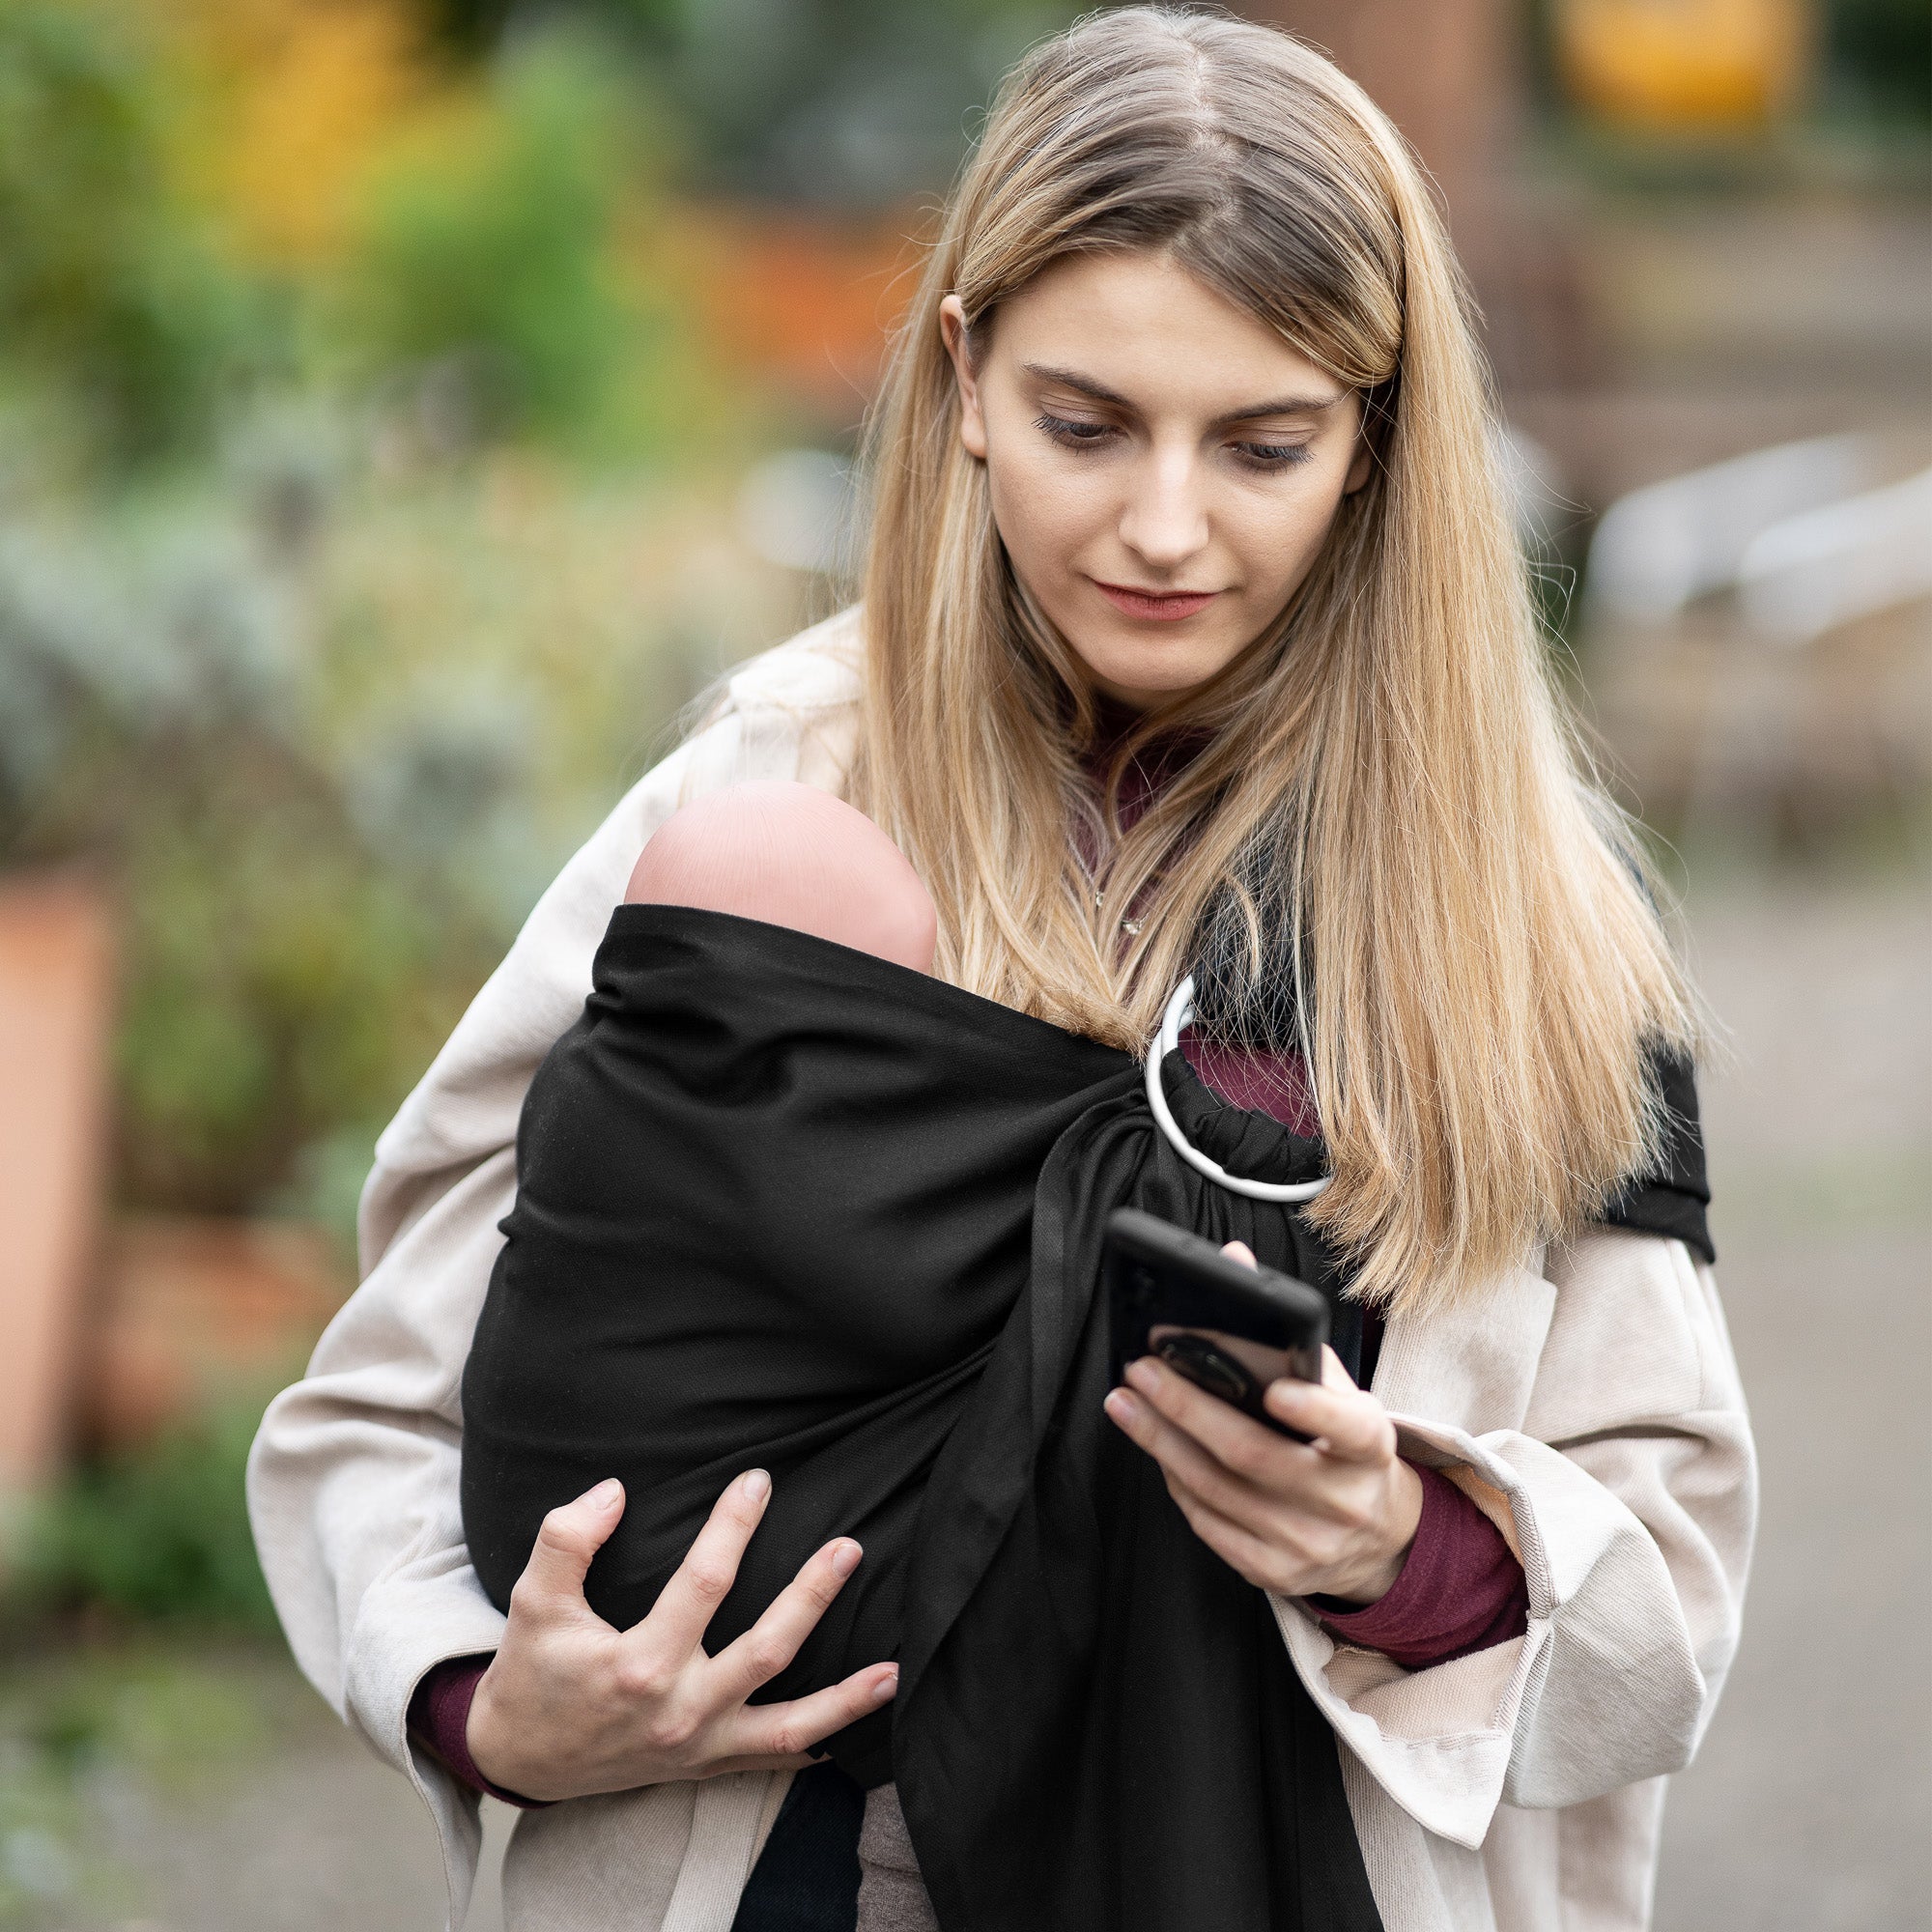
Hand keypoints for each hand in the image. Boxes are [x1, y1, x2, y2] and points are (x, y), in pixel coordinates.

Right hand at [466, 1470, 898, 1801]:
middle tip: (848, 1548)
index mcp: (638, 1666)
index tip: (757, 1481)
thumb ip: (567, 1540)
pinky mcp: (705, 1766)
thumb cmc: (532, 1673)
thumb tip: (614, 1491)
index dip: (732, 1527)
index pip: (704, 1585)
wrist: (518, 1758)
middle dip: (812, 1598)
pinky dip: (819, 1743)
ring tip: (895, 1669)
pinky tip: (859, 1719)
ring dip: (845, 1698)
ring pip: (789, 1724)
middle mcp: (678, 1712)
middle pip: (766, 1652)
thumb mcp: (533, 1600)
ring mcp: (698, 1747)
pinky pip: (774, 1759)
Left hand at [1103, 1243, 1422, 1603]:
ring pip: (1217, 1489)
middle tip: (1141, 1368)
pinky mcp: (1274, 1571)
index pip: (1351, 1429)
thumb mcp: (1337, 1390)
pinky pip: (1208, 1523)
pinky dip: (1174, 1479)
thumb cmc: (1343, 1444)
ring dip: (1161, 1440)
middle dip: (1187, 1406)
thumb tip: (1232, 1259)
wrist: (1379, 1536)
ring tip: (1126, 1400)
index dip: (1316, 1411)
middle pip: (1253, 1454)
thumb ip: (1286, 1332)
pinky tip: (1154, 1444)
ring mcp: (1308, 1543)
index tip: (1275, 1391)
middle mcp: (1344, 1501)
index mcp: (1371, 1448)